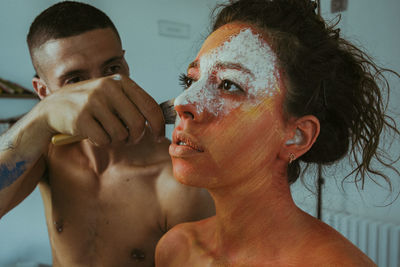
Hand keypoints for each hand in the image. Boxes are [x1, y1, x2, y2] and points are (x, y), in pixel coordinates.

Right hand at [38, 74, 164, 145]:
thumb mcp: (113, 95)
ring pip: (121, 135)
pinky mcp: (81, 117)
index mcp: (121, 81)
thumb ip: (134, 104)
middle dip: (136, 137)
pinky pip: (104, 140)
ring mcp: (93, 102)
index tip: (158, 136)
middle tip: (129, 139)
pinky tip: (93, 133)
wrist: (54, 107)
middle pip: (138, 124)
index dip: (158, 125)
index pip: (150, 106)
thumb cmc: (91, 104)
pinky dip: (102, 142)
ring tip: (106, 131)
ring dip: (117, 140)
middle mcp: (108, 88)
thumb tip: (160, 122)